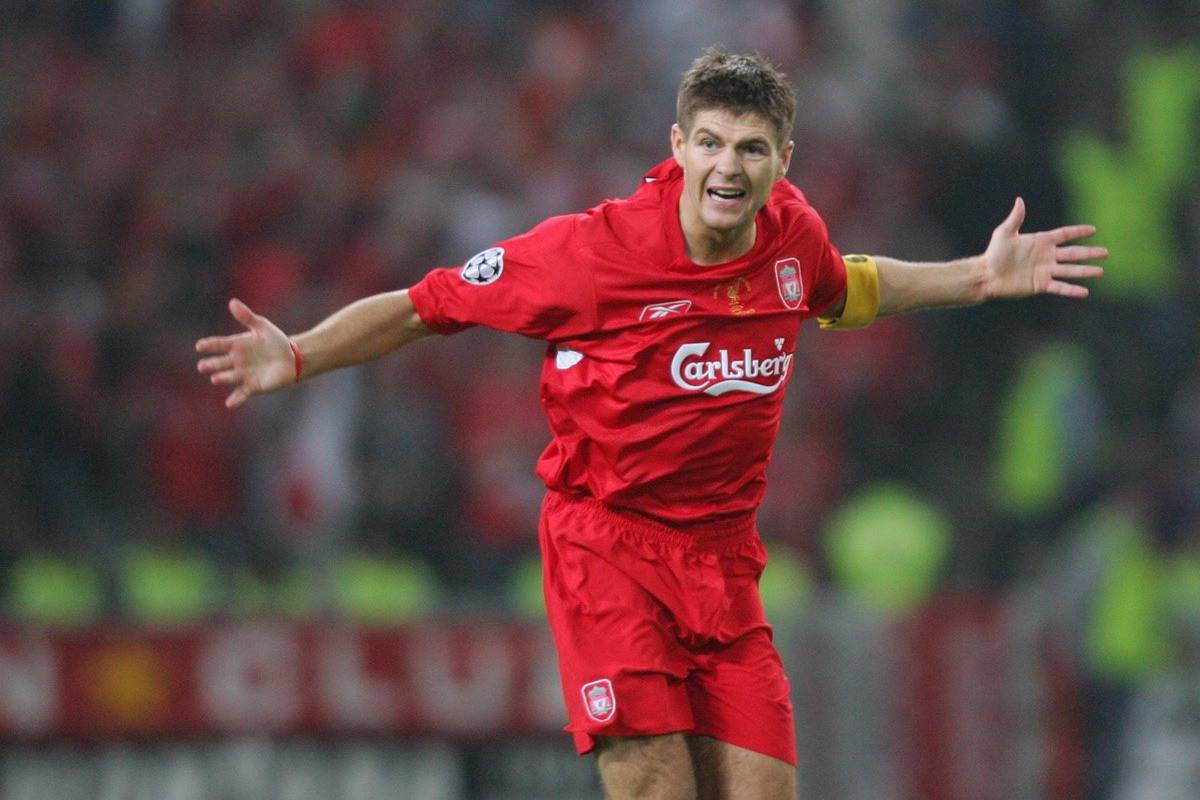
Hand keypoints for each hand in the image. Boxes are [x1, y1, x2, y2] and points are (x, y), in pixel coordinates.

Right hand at [195, 298, 295, 408]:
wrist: (292, 358)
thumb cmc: (276, 341)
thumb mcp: (262, 326)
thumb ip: (247, 317)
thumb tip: (232, 302)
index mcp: (236, 345)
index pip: (219, 345)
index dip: (209, 345)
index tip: (199, 346)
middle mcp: (236, 360)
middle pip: (220, 362)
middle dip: (211, 365)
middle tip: (202, 366)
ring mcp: (243, 374)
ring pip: (229, 377)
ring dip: (222, 378)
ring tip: (216, 378)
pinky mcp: (253, 386)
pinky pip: (242, 393)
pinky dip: (236, 399)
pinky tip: (229, 404)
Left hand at [982, 198, 1105, 299]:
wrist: (986, 275)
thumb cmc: (993, 254)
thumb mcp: (1004, 233)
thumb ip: (1015, 218)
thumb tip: (1019, 200)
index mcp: (1041, 242)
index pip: (1064, 234)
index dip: (1078, 232)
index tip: (1093, 229)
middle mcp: (1046, 256)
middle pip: (1073, 253)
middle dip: (1089, 253)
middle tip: (1106, 253)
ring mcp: (1045, 271)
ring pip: (1070, 270)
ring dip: (1085, 271)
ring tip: (1101, 271)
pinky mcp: (1040, 285)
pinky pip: (1059, 287)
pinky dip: (1072, 290)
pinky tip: (1085, 292)